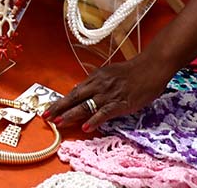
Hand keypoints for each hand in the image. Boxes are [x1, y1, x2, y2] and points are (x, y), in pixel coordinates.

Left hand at [41, 57, 169, 131]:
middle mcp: (99, 85)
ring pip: (86, 105)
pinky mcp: (120, 102)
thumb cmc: (132, 72)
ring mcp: (109, 94)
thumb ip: (96, 84)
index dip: (61, 101)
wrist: (150, 67)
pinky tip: (85, 128)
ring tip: (59, 123)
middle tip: (46, 116)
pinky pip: (104, 112)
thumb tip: (82, 92)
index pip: (74, 91)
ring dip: (71, 115)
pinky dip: (94, 120)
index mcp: (96, 77)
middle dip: (59, 108)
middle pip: (75, 97)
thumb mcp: (110, 74)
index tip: (50, 109)